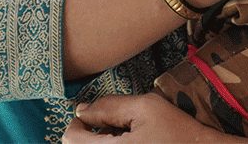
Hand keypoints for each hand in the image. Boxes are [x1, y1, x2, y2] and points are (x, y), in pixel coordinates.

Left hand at [64, 93, 238, 142]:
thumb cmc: (177, 132)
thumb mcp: (145, 108)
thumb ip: (110, 106)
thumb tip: (81, 109)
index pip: (71, 138)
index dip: (80, 122)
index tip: (97, 115)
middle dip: (92, 134)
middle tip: (116, 126)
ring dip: (103, 143)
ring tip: (128, 137)